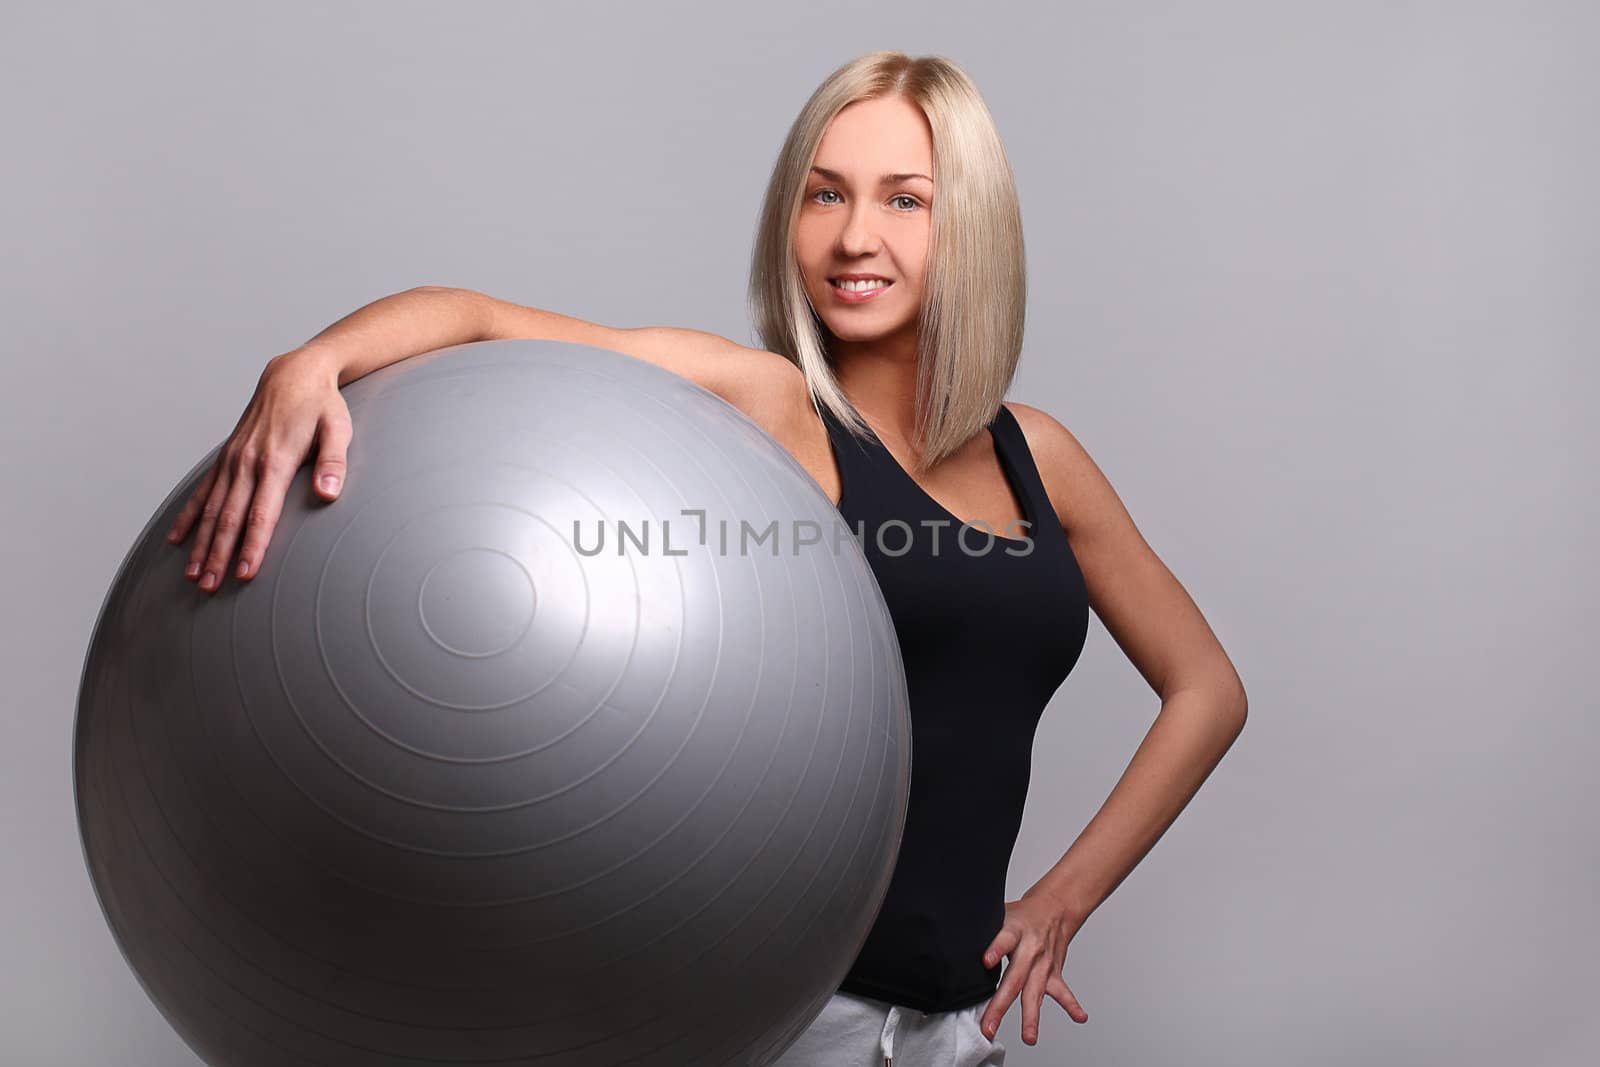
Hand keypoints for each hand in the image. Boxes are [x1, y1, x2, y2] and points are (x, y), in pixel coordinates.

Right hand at [166, 347, 351, 592]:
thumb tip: (330, 493)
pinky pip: (203, 491)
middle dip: (218, 555)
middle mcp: (247, 462)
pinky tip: (176, 540)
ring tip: (193, 575)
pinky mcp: (227, 456)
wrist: (294, 372)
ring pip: (211, 509)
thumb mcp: (338, 428)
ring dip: (201, 544)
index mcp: (275, 460)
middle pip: (229, 518)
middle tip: (209, 588)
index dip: (252, 545)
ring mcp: (233, 459)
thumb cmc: (323, 404)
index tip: (244, 574)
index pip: (261, 513)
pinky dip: (188, 516)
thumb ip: (334, 461)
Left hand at [977, 884, 1088, 1045]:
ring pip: (1036, 992)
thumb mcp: (999, 915)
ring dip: (1032, 1016)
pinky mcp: (1054, 972)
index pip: (1003, 939)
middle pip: (1014, 978)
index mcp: (1014, 930)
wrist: (1053, 908)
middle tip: (989, 1025)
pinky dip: (1072, 1005)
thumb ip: (981, 931)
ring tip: (1029, 1037)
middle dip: (1001, 1004)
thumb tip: (948, 941)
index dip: (994, 949)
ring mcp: (1043, 963)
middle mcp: (1030, 949)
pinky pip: (1062, 991)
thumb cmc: (1020, 916)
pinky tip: (1079, 1017)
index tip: (984, 962)